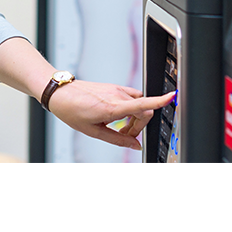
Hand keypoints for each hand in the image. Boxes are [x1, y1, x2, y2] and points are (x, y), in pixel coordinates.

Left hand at [48, 80, 174, 150]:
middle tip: (125, 136)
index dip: (160, 100)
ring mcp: (114, 88)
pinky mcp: (111, 86)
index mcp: (112, 107)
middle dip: (140, 126)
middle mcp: (116, 94)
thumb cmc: (71, 110)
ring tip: (119, 127)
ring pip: (137, 103)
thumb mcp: (93, 131)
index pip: (143, 103)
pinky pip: (129, 97)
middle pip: (143, 110)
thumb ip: (117, 140)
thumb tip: (135, 145)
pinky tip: (115, 116)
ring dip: (134, 117)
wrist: (58, 92)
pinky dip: (129, 108)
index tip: (172, 97)